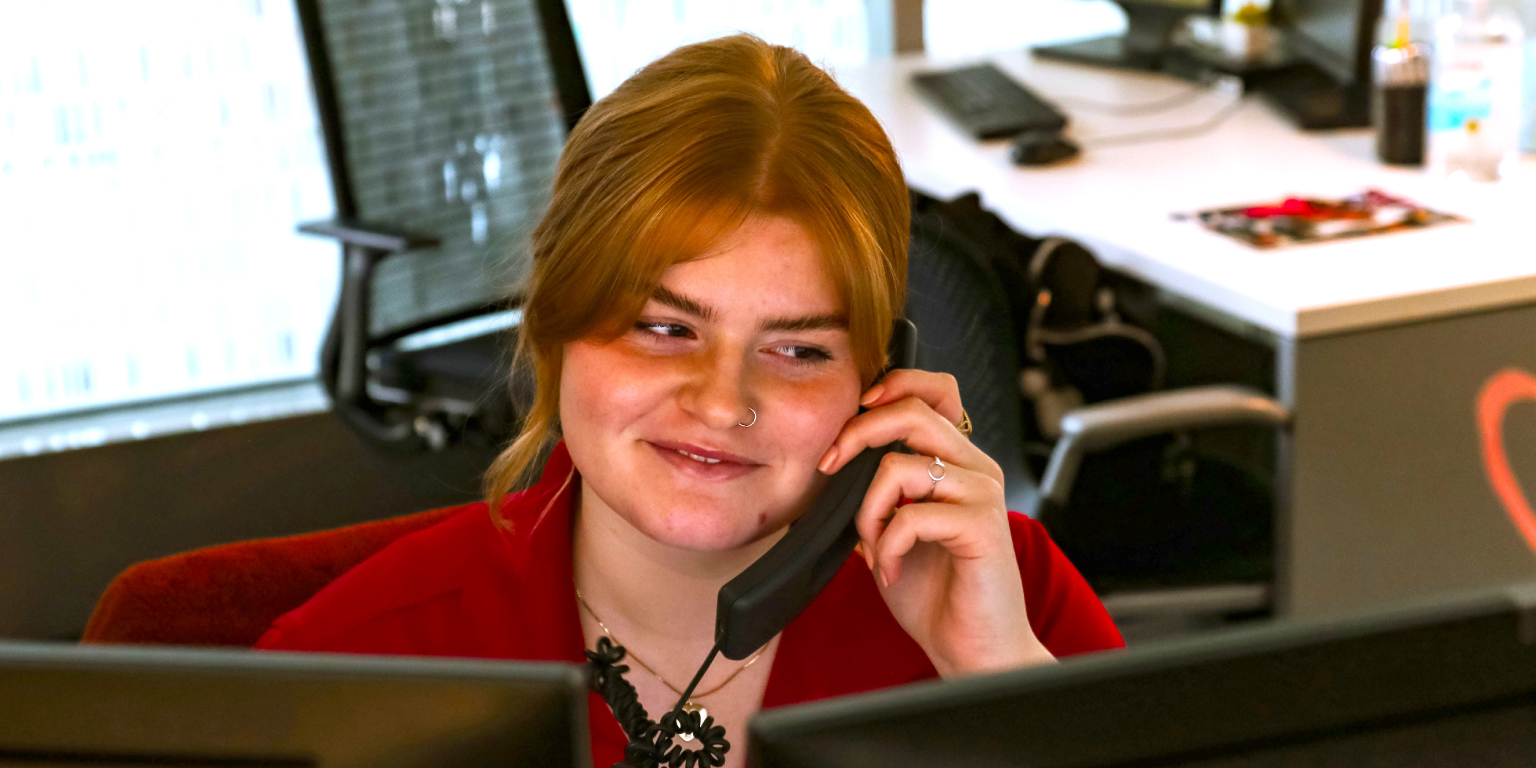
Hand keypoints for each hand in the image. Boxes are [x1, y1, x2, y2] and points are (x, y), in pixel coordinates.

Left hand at [818, 370, 1054, 676]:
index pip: (935, 390)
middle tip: (830, 468)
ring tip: (874, 547)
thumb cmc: (937, 592)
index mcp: (957, 462)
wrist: (974, 648)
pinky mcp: (982, 526)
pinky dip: (888, 545)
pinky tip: (892, 570)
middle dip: (856, 435)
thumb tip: (835, 461)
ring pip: (899, 465)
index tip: (851, 418)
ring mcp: (982, 494)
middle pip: (911, 412)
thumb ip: (879, 490)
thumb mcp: (894, 528)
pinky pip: (911, 515)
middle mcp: (975, 468)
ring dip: (867, 511)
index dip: (893, 386)